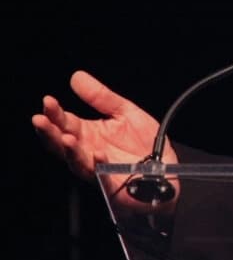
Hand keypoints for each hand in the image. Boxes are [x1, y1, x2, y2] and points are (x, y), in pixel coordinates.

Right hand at [32, 70, 178, 208]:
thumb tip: (77, 77)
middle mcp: (88, 152)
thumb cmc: (142, 142)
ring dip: (70, 151)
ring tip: (65, 137)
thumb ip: (101, 97)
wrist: (164, 166)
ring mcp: (99, 169)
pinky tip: (98, 154)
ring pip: (77, 162)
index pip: (65, 123)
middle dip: (49, 133)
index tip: (48, 101)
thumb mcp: (124, 111)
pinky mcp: (114, 183)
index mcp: (88, 134)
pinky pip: (104, 176)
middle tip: (41, 120)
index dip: (54, 113)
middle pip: (61, 144)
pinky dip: (99, 166)